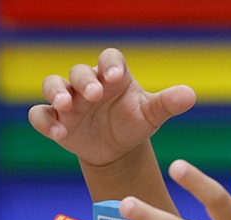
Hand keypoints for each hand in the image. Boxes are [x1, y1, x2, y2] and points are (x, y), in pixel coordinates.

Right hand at [28, 48, 195, 166]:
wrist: (116, 150)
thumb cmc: (133, 124)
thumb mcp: (151, 115)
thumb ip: (167, 103)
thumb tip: (190, 95)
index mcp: (113, 76)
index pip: (110, 59)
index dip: (110, 64)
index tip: (115, 76)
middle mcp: (87, 83)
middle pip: (79, 71)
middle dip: (84, 81)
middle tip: (94, 96)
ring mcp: (68, 101)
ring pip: (52, 85)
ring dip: (57, 93)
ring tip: (66, 107)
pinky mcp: (55, 120)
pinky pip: (40, 115)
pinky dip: (45, 122)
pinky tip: (59, 134)